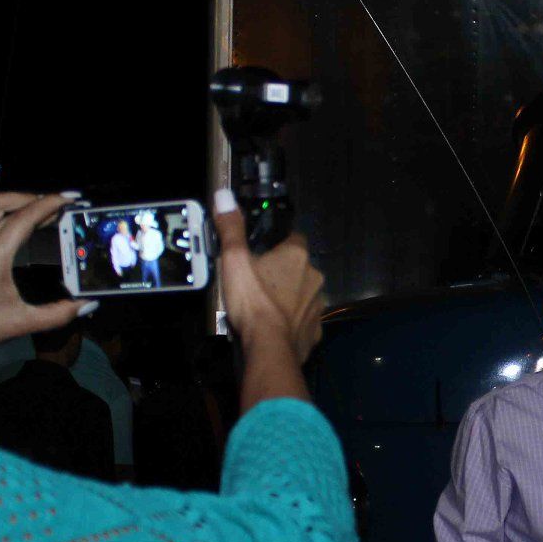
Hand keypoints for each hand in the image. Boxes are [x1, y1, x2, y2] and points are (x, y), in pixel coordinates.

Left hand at [0, 168, 88, 368]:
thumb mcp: (22, 323)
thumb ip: (59, 313)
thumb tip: (89, 304)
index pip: (26, 218)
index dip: (51, 204)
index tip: (71, 197)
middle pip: (11, 208)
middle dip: (39, 202)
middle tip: (61, 207)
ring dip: (15, 198)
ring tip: (36, 200)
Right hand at [212, 190, 324, 365]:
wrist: (269, 347)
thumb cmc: (252, 300)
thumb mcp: (235, 260)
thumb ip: (231, 228)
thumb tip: (224, 194)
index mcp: (297, 255)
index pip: (294, 238)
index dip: (278, 244)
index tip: (263, 252)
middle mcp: (315, 277)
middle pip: (299, 268)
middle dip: (284, 272)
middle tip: (259, 282)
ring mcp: (318, 305)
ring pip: (304, 294)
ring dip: (290, 297)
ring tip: (266, 307)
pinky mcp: (316, 330)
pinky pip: (305, 320)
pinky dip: (294, 321)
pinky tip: (277, 328)